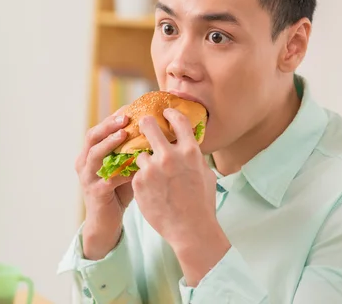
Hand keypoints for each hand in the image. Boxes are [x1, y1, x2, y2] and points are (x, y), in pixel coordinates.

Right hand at [75, 107, 134, 259]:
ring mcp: (87, 178)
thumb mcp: (123, 166)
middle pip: (92, 137)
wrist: (107, 222)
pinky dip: (121, 171)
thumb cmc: (119, 191)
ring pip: (94, 155)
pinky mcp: (95, 194)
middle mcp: (83, 163)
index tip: (129, 108)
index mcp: (89, 154)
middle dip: (108, 125)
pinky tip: (136, 166)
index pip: (99, 129)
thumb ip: (132, 150)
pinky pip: (108, 179)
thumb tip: (156, 130)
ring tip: (124, 134)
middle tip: (125, 117)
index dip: (112, 118)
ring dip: (110, 143)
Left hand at [133, 108, 230, 285]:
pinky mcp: (139, 183)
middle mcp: (169, 156)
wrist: (191, 230)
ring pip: (140, 154)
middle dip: (145, 123)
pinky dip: (141, 179)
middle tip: (142, 123)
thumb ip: (194, 156)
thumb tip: (189, 144)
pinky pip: (136, 173)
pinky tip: (150, 190)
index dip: (170, 113)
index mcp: (190, 152)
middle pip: (148, 126)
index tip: (165, 112)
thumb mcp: (205, 174)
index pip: (178, 120)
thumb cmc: (202, 204)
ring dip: (144, 160)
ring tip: (152, 174)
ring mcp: (152, 169)